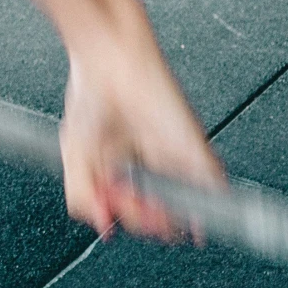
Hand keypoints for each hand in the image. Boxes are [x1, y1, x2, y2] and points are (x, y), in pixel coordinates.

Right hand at [58, 10, 224, 241]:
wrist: (110, 61)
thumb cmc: (92, 96)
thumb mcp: (75, 157)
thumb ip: (83, 196)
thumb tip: (104, 226)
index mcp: (126, 170)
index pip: (134, 211)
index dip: (127, 219)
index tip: (114, 217)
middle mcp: (152, 165)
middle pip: (160, 211)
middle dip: (147, 221)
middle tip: (134, 211)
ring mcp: (175, 156)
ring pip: (186, 203)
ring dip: (175, 219)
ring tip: (159, 218)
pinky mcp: (193, 144)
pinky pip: (211, 181)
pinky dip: (211, 204)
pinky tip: (202, 218)